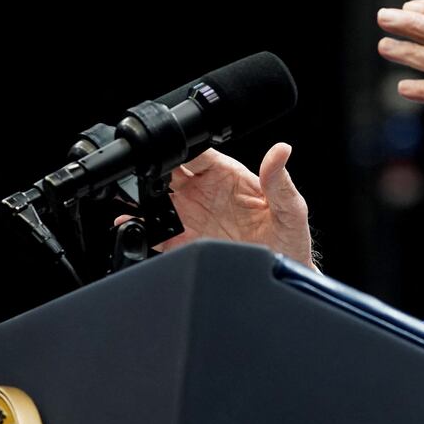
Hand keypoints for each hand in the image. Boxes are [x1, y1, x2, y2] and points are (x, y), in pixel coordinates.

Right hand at [120, 143, 318, 270]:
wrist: (282, 274)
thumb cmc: (289, 237)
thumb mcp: (290, 209)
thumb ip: (279, 181)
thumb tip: (281, 150)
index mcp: (229, 176)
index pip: (197, 154)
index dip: (179, 151)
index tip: (168, 154)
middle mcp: (206, 192)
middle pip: (170, 172)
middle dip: (154, 171)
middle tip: (145, 180)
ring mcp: (192, 216)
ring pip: (157, 199)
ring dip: (143, 199)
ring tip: (134, 203)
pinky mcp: (184, 241)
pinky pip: (155, 232)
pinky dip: (140, 228)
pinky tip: (132, 226)